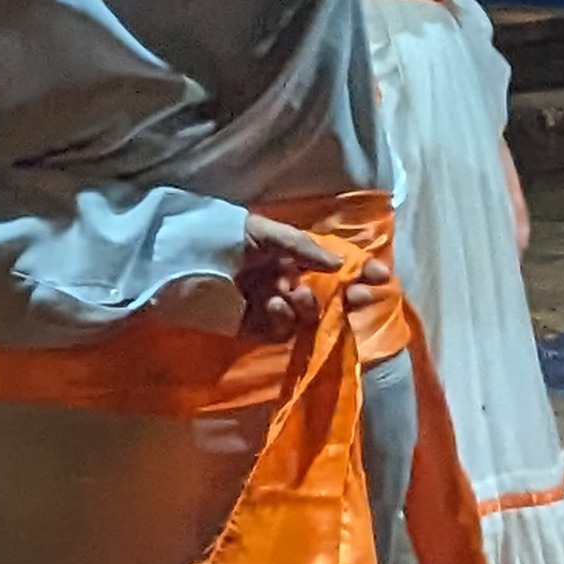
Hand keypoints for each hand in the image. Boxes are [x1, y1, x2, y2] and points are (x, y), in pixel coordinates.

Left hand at [236, 214, 381, 339]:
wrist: (183, 258)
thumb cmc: (224, 236)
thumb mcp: (266, 232)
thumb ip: (303, 247)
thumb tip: (339, 263)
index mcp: (293, 259)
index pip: (335, 268)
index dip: (359, 272)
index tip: (380, 276)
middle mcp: (288, 283)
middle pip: (329, 297)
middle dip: (349, 297)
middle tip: (359, 296)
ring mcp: (273, 308)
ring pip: (307, 317)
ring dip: (310, 307)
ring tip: (296, 294)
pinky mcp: (255, 329)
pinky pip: (280, 331)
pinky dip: (282, 319)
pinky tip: (273, 304)